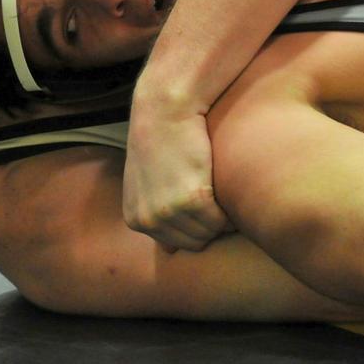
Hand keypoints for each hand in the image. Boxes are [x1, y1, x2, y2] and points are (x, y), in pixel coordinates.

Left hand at [122, 99, 230, 251]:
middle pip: (194, 242)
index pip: (175, 244)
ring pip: (209, 233)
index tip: (199, 204)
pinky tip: (221, 187)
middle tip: (212, 196)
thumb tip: (169, 252)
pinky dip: (228, 209)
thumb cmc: (159, 142)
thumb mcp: (143, 183)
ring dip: (219, 216)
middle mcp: (148, 221)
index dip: (193, 226)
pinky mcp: (192, 200)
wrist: (164, 111)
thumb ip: (152, 214)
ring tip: (216, 190)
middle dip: (207, 224)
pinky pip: (221, 221)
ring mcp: (168, 212)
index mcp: (135, 219)